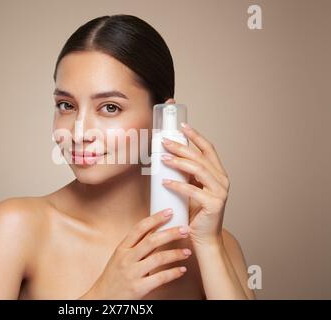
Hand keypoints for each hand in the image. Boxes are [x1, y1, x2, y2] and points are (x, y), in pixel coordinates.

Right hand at [79, 208, 191, 299]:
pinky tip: (181, 269)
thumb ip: (136, 246)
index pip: (139, 228)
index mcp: (122, 249)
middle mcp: (126, 259)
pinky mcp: (138, 288)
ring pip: (158, 258)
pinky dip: (173, 273)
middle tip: (185, 229)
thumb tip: (156, 230)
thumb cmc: (114, 277)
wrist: (102, 299)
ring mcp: (132, 274)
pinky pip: (160, 278)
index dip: (155, 218)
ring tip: (188, 251)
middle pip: (152, 240)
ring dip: (175, 253)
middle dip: (171, 233)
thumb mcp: (120, 257)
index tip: (169, 212)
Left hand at [160, 99, 230, 247]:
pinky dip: (177, 185)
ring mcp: (220, 192)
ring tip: (163, 158)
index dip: (196, 136)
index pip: (208, 149)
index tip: (182, 126)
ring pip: (198, 170)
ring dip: (178, 162)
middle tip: (164, 141)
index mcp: (218, 173)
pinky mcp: (213, 204)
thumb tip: (169, 157)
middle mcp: (222, 180)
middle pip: (200, 157)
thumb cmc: (197, 213)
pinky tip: (165, 181)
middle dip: (181, 147)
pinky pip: (192, 190)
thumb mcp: (193, 188)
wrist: (204, 238)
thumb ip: (188, 175)